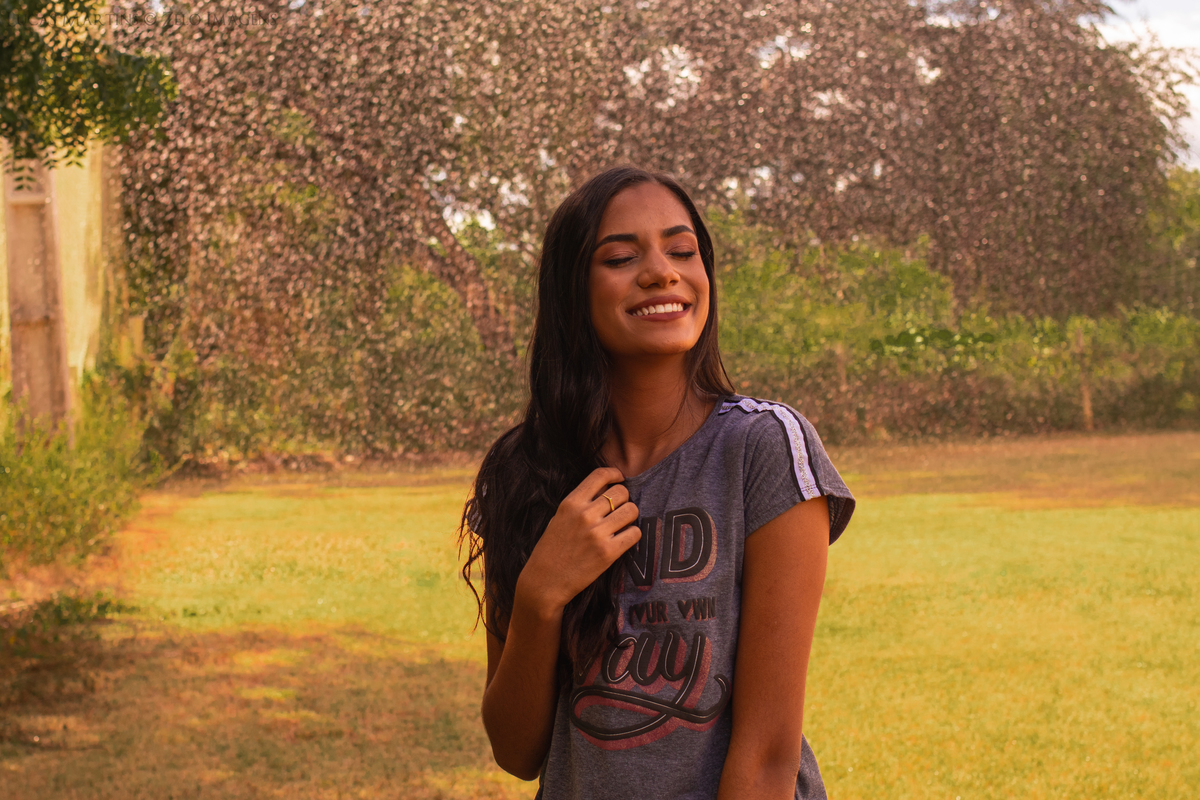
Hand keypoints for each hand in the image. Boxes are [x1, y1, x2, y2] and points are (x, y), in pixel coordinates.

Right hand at [517, 467, 640, 615]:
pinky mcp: (608, 552)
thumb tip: (606, 492)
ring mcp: (597, 533)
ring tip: (621, 526)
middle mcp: (585, 514)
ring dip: (630, 517)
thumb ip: (581, 503)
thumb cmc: (551, 550)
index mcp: (571, 503)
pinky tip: (623, 540)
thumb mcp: (559, 518)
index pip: (600, 475)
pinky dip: (632, 535)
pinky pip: (635, 533)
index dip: (615, 474)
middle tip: (618, 511)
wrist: (544, 582)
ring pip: (632, 510)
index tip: (619, 480)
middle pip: (621, 492)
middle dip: (624, 500)